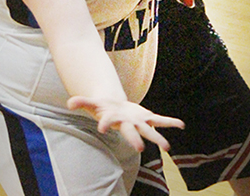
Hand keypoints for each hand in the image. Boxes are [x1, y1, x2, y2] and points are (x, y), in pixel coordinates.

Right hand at [67, 96, 183, 151]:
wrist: (116, 110)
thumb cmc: (104, 107)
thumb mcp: (93, 102)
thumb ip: (81, 102)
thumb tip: (69, 103)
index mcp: (114, 120)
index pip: (108, 122)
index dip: (105, 124)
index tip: (101, 128)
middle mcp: (127, 125)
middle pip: (131, 133)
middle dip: (134, 139)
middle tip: (140, 148)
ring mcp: (139, 122)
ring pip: (149, 130)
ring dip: (158, 138)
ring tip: (167, 147)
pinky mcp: (148, 117)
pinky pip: (161, 119)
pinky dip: (170, 122)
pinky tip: (181, 125)